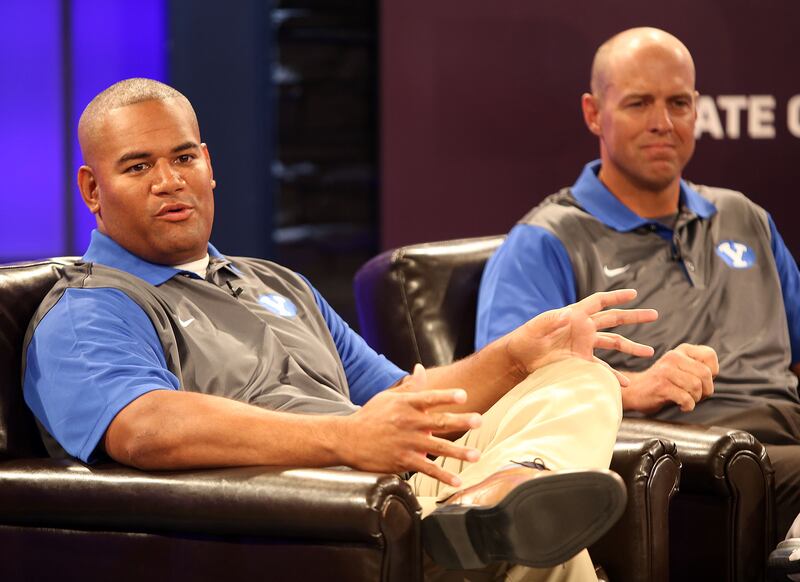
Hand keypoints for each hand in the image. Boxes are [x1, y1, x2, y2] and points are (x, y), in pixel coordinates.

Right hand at [341, 365, 481, 486]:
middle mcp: (408, 423)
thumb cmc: (370, 416)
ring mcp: (407, 443)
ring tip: (475, 456)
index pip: (429, 398)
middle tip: (479, 421)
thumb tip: (420, 369)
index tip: (463, 395)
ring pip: (437, 447)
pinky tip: (457, 480)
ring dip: (458, 452)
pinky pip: (427, 469)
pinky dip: (442, 475)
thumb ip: (409, 386)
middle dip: (461, 422)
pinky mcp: (403, 461)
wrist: (348, 439)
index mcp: (405, 404)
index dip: (446, 396)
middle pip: (439, 422)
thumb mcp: (388, 397)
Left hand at [504, 289, 657, 384]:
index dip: (616, 296)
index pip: (599, 302)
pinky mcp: (581, 361)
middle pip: (614, 319)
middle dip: (634, 317)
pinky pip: (602, 368)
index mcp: (576, 315)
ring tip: (649, 352)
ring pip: (614, 343)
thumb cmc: (527, 336)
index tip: (634, 293)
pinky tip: (625, 383)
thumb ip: (554, 319)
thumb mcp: (539, 325)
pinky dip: (614, 375)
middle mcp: (584, 328)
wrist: (521, 357)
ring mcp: (584, 345)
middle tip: (654, 314)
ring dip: (631, 347)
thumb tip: (570, 315)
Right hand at [621, 344, 717, 412]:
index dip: (712, 371)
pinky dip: (688, 406)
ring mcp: (666, 371)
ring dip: (696, 399)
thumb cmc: (662, 383)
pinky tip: (682, 406)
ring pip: (696, 386)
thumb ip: (697, 367)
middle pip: (705, 373)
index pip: (710, 354)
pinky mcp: (661, 386)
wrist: (635, 391)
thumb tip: (713, 374)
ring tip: (687, 400)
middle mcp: (673, 357)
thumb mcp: (680, 368)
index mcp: (681, 351)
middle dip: (706, 390)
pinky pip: (686, 398)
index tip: (701, 380)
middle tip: (696, 395)